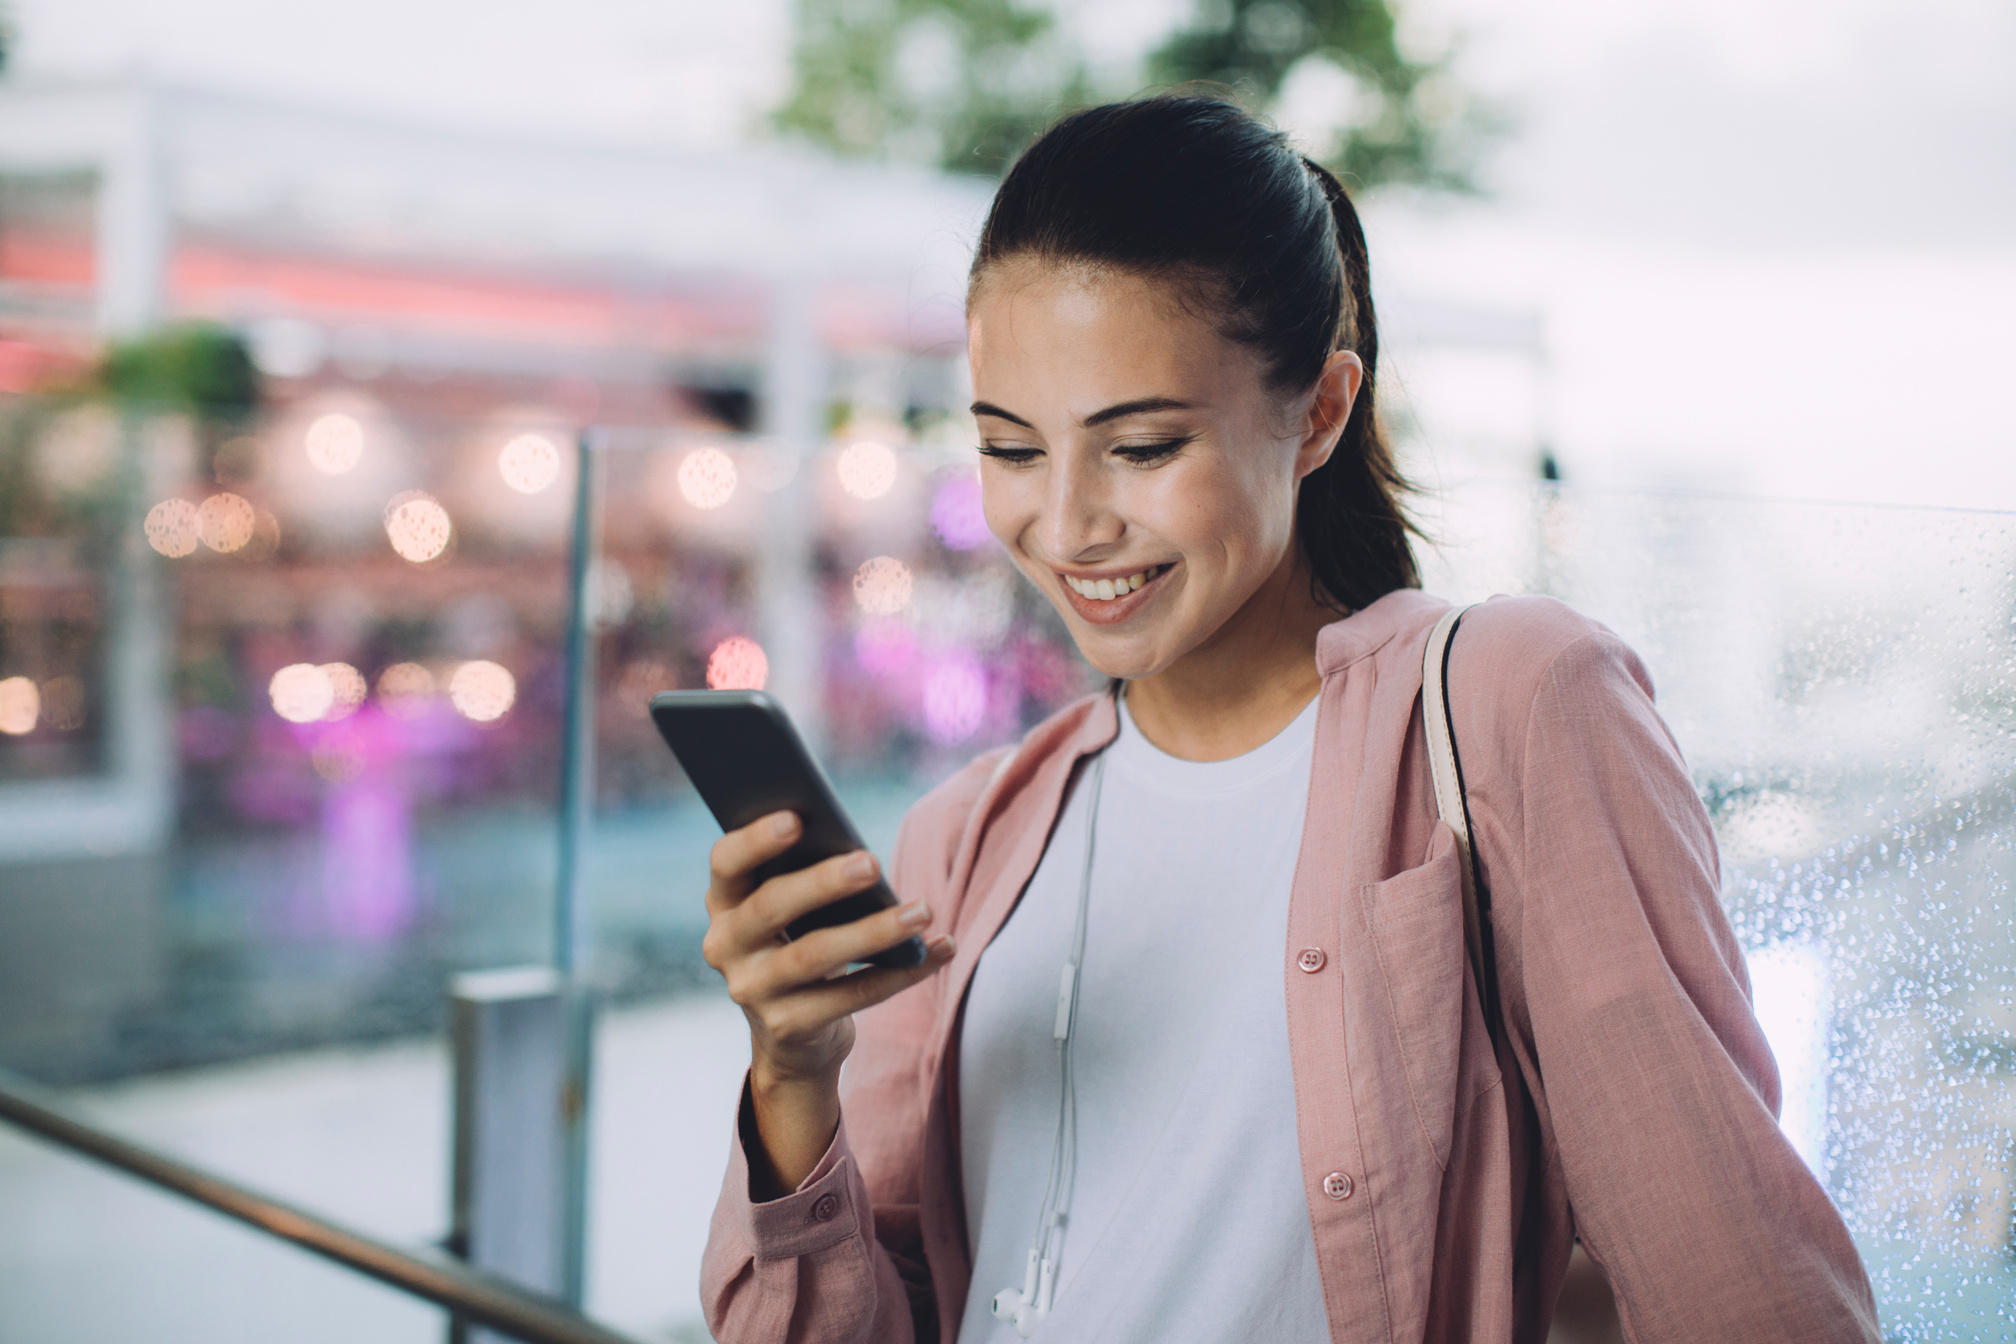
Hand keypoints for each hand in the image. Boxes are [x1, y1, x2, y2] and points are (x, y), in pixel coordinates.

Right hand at [701, 810, 954, 1191]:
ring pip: (814, 955)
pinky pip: (852, 996)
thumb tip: (860, 854)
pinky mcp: (788, 1026)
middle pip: (771, 907)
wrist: (793, 1038)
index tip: (797, 818)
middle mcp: (726, 946)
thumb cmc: (800, 944)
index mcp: (724, 903)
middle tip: (872, 863)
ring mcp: (752, 990)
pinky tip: (940, 948)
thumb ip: (805, 879)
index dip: (756, 840)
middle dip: (823, 882)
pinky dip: (902, 973)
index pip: (727, 863)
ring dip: (874, 931)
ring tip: (921, 911)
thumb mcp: (791, 914)